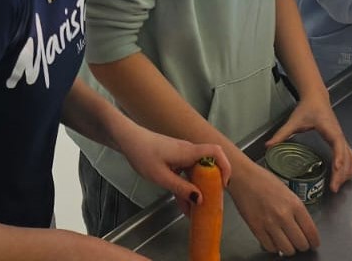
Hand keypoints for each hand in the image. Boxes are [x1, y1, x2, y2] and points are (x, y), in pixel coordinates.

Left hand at [115, 124, 230, 216]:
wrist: (127, 139)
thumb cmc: (142, 153)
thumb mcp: (161, 176)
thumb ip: (181, 188)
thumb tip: (199, 199)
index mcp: (188, 152)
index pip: (216, 153)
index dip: (225, 167)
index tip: (222, 185)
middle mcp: (188, 152)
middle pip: (208, 167)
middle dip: (211, 186)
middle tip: (210, 204)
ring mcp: (181, 155)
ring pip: (196, 174)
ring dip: (197, 190)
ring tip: (196, 211)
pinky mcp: (173, 159)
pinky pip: (185, 175)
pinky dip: (186, 188)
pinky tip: (183, 205)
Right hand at [228, 162, 318, 255]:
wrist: (243, 177)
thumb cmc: (263, 180)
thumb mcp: (287, 192)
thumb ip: (295, 210)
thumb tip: (301, 228)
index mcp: (295, 204)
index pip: (311, 232)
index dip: (314, 242)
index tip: (313, 243)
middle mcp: (284, 215)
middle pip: (301, 244)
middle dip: (302, 246)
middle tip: (299, 243)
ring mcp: (269, 223)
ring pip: (287, 250)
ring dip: (288, 249)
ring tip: (286, 243)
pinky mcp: (256, 228)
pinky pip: (270, 247)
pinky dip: (274, 247)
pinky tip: (274, 241)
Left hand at [266, 95, 351, 191]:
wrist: (316, 98)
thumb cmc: (307, 108)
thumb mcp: (294, 121)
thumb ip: (282, 134)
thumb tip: (268, 146)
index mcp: (330, 130)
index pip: (338, 145)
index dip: (339, 158)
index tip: (336, 169)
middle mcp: (339, 135)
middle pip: (347, 156)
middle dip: (342, 173)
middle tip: (333, 188)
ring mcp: (341, 138)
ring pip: (351, 157)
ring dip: (347, 172)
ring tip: (338, 185)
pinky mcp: (340, 140)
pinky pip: (349, 155)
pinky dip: (349, 167)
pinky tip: (342, 176)